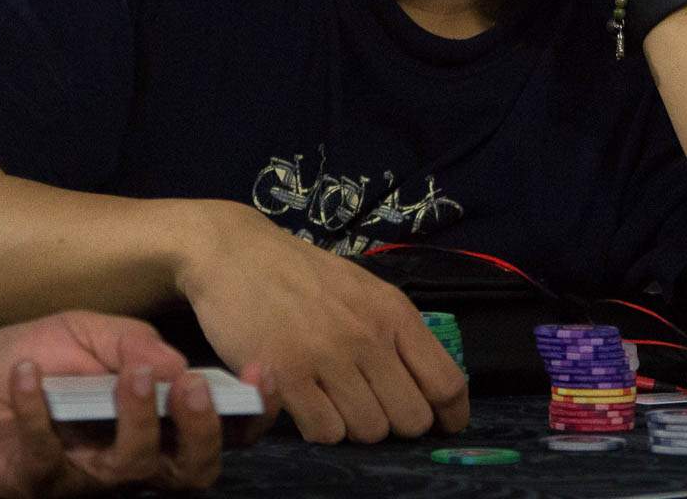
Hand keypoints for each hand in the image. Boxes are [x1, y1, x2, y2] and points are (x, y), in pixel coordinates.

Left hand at [0, 310, 279, 495]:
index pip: (222, 428)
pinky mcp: (42, 484)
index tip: (261, 373)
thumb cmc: (32, 356)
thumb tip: (177, 366)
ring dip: (136, 418)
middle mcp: (136, 457)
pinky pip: (49, 457)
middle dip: (202, 429)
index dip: (251, 411)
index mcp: (158, 417)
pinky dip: (35, 410)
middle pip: (195, 469)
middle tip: (188, 385)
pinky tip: (26, 374)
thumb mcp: (87, 330)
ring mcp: (91, 478)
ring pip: (135, 468)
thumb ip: (133, 343)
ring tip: (123, 374)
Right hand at [177, 202, 468, 443]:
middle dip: (396, 423)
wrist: (236, 254)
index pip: (446, 382)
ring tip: (334, 401)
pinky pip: (324, 432)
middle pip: (411, 418)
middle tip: (372, 408)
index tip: (441, 425)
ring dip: (355, 426)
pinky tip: (307, 404)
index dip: (450, 416)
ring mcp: (327, 357)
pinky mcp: (285, 377)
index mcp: (394, 312)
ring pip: (369, 431)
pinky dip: (319, 427)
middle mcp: (367, 335)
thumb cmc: (304, 275)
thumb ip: (397, 333)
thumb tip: (430, 388)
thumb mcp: (365, 290)